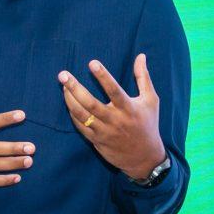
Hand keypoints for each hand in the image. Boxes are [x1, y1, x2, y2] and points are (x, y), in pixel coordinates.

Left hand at [58, 53, 165, 178]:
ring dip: (69, 99)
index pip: (114, 91)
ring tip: (63, 86)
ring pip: (82, 115)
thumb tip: (141, 55)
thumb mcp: (151, 101)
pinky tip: (68, 101)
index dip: (103, 76)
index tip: (92, 62)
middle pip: (91, 103)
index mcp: (129, 109)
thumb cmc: (147, 124)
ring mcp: (104, 131)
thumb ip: (143, 77)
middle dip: (75, 88)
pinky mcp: (96, 140)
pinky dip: (73, 114)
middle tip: (63, 74)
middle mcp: (115, 120)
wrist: (144, 157)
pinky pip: (80, 126)